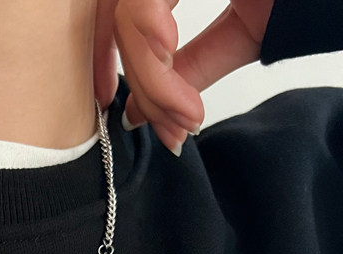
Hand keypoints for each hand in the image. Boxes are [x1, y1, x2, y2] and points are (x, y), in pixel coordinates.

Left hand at [93, 0, 274, 154]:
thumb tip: (142, 115)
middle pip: (120, 18)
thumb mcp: (246, 30)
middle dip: (132, 80)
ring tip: (181, 111)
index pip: (129, 22)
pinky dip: (150, 37)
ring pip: (131, 13)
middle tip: (158, 127)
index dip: (124, 70)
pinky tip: (171, 57)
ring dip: (149, 73)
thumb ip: (192, 67)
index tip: (137, 118)